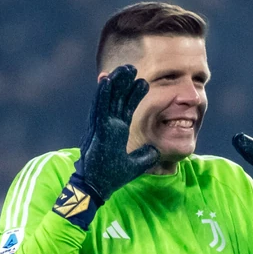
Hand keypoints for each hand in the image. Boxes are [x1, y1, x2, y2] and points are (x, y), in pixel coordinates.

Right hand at [75, 64, 159, 201]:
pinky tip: (106, 80)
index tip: (143, 81)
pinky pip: (100, 108)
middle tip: (131, 66)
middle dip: (124, 83)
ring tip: (122, 68)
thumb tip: (157, 150)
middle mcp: (108, 125)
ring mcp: (101, 126)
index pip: (126, 108)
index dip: (134, 95)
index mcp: (116, 131)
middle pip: (117, 99)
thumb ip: (146, 156)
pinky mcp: (96, 129)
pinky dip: (102, 94)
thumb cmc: (112, 177)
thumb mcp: (136, 165)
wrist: (97, 186)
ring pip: (108, 99)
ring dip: (115, 82)